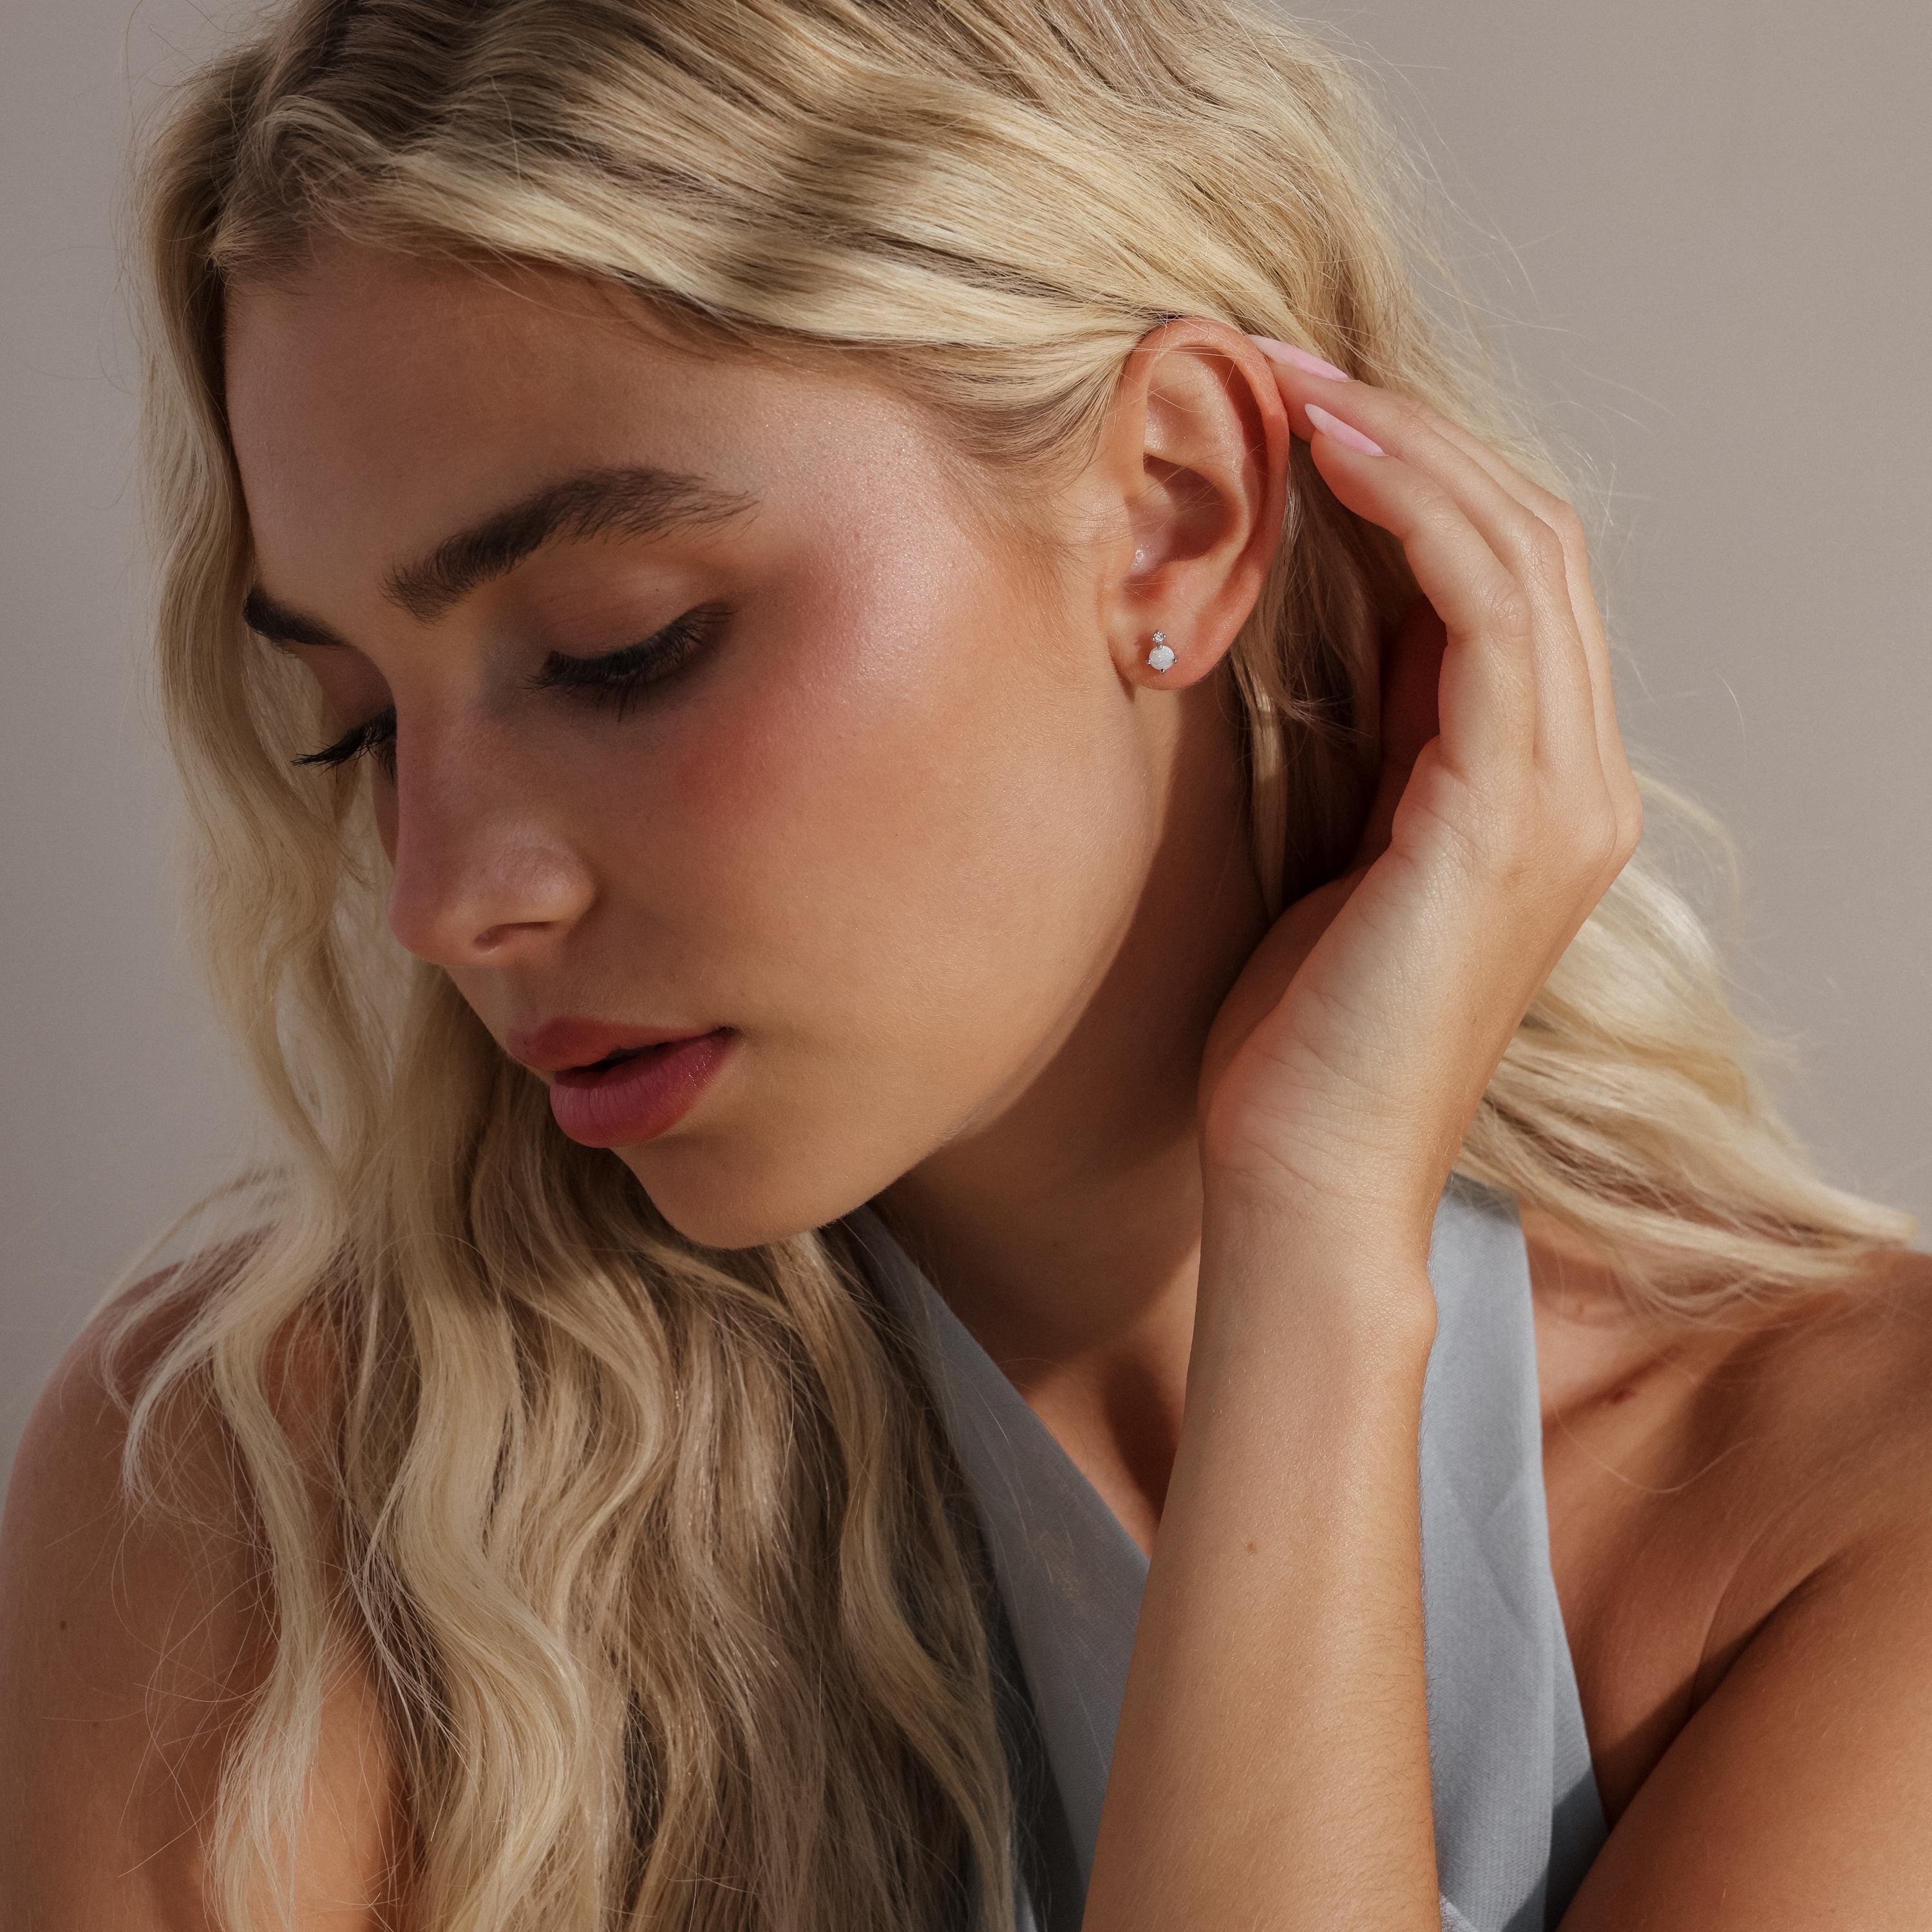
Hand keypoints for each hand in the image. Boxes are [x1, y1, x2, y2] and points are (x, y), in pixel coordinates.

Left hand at [1195, 349, 1641, 1268]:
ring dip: (1406, 447)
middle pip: (1530, 540)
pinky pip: (1487, 613)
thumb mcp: (1334, 853)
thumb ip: (1371, 739)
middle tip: (1278, 363)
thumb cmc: (1293, 1039)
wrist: (1303, 1181)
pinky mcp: (1509, 821)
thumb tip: (1330, 608)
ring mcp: (1561, 801)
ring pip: (1521, 553)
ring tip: (1289, 381)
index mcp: (1536, 792)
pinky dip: (1416, 515)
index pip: (1507, 581)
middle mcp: (1577, 784)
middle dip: (1408, 435)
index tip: (1293, 411)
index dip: (1413, 476)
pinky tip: (1328, 458)